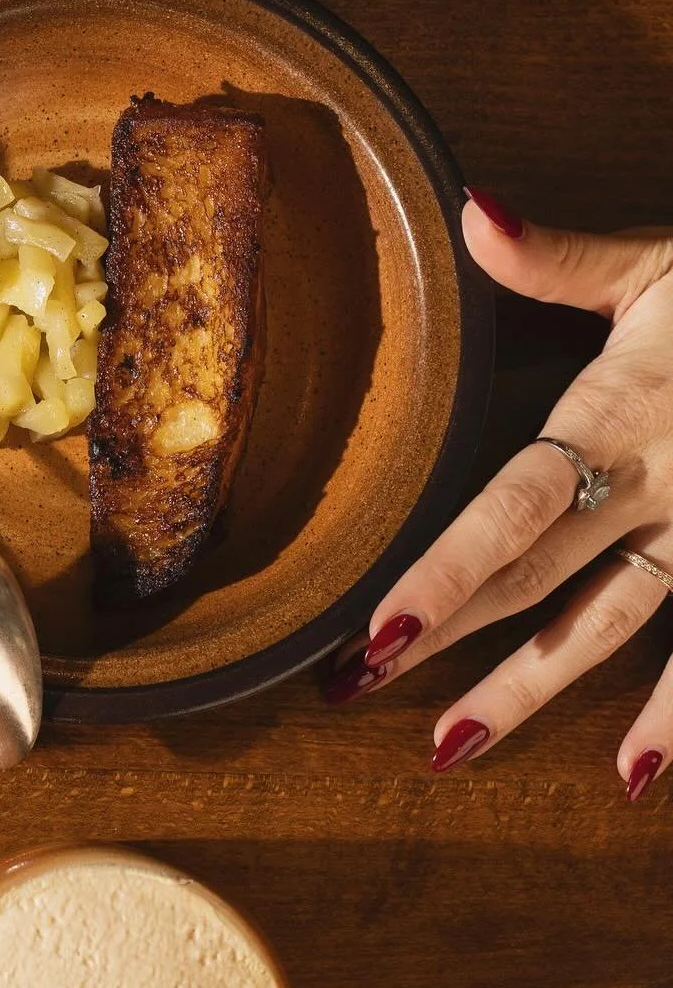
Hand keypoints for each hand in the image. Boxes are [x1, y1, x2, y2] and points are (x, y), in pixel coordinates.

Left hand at [325, 190, 672, 799]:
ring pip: (609, 630)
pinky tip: (632, 778)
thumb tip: (472, 209)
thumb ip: (560, 258)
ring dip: (528, 692)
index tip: (376, 629)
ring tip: (448, 749)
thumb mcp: (660, 266)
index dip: (445, 573)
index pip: (513, 508)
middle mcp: (660, 489)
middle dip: (442, 637)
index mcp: (619, 414)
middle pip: (534, 579)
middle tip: (347, 688)